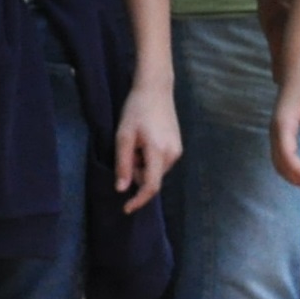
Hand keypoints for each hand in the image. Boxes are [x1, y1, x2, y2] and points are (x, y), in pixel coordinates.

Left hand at [114, 83, 181, 213]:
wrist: (156, 89)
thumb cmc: (136, 110)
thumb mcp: (123, 136)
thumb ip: (123, 164)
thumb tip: (121, 189)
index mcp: (158, 152)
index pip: (151, 186)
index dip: (138, 200)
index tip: (126, 209)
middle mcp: (173, 154)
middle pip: (152, 178)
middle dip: (136, 172)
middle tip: (127, 151)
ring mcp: (177, 151)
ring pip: (156, 171)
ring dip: (143, 164)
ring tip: (136, 142)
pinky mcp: (178, 146)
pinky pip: (161, 162)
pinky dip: (149, 158)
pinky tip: (145, 140)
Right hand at [271, 66, 299, 193]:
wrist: (298, 72)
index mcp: (283, 124)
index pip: (288, 156)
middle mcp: (275, 131)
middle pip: (281, 164)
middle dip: (298, 179)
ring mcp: (275, 134)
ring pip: (278, 163)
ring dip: (294, 177)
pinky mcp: (279, 134)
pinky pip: (281, 158)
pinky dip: (291, 170)